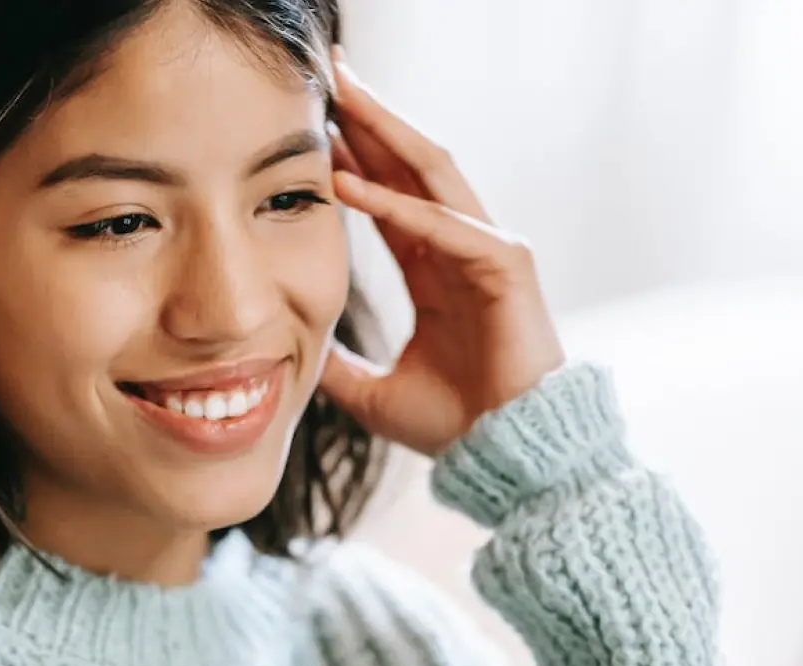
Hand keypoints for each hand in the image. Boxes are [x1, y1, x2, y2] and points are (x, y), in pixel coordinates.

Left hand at [321, 51, 564, 457]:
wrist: (506, 456)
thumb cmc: (456, 428)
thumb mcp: (376, 394)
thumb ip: (340, 369)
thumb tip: (297, 364)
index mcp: (437, 273)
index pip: (392, 197)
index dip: (355, 157)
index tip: (312, 125)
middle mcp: (463, 251)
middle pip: (412, 167)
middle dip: (371, 118)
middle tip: (329, 72)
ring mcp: (488, 253)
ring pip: (432, 174)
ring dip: (385, 132)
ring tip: (341, 94)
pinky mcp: (506, 268)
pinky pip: (444, 225)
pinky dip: (396, 204)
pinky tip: (349, 183)